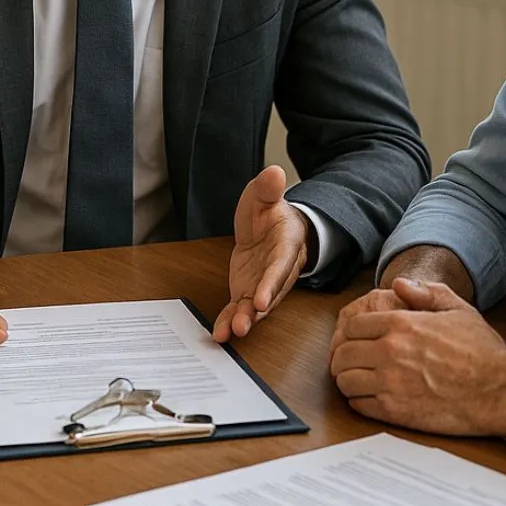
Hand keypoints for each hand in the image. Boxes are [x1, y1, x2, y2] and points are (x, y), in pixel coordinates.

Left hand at [213, 166, 308, 341]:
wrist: (272, 227)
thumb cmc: (270, 212)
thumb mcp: (265, 195)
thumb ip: (268, 188)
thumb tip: (274, 172)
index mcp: (286, 245)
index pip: (280, 266)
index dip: (271, 284)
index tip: (262, 299)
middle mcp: (277, 270)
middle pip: (270, 293)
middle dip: (257, 310)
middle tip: (245, 323)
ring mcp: (262, 283)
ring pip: (256, 306)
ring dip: (244, 320)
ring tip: (232, 333)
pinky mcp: (248, 291)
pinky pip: (240, 308)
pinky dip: (230, 321)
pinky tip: (220, 334)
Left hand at [329, 276, 505, 435]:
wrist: (501, 391)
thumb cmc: (482, 351)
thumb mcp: (457, 308)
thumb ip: (425, 291)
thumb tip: (399, 284)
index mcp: (400, 324)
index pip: (351, 326)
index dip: (350, 334)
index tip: (355, 341)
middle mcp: (389, 351)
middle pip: (342, 354)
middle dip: (344, 357)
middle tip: (351, 362)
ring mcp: (390, 383)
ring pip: (345, 380)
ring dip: (348, 380)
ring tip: (359, 380)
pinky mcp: (395, 412)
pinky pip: (358, 405)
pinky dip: (359, 401)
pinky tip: (370, 398)